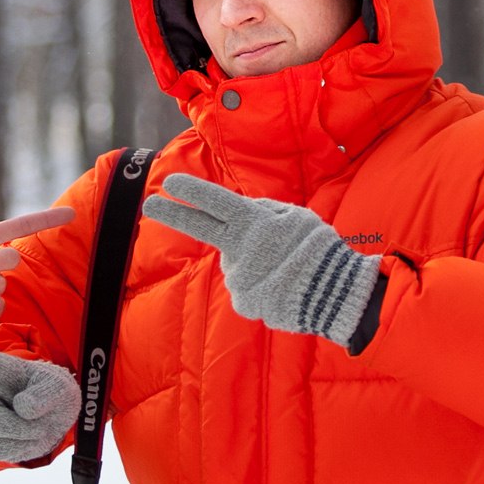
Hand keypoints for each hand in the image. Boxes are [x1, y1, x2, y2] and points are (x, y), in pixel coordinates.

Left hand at [143, 173, 379, 349]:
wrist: (335, 296)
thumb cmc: (319, 251)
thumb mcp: (297, 218)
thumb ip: (265, 212)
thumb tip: (242, 212)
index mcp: (254, 223)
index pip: (215, 202)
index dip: (191, 191)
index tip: (168, 182)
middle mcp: (238, 249)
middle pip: (200, 227)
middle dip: (172, 213)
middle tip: (148, 203)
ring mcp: (238, 277)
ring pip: (238, 263)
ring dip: (254, 264)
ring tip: (284, 269)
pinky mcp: (242, 301)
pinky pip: (247, 288)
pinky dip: (260, 286)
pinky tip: (281, 287)